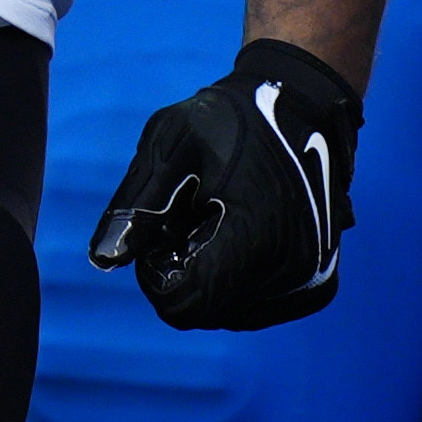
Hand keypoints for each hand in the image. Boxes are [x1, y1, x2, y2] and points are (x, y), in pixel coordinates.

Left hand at [92, 39, 360, 329]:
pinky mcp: (318, 288)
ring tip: (221, 222)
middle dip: (183, 272)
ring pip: (228, 313)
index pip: (181, 304)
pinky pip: (257, 307)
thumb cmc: (234, 121)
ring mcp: (308, 285)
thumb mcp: (172, 144)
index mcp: (255, 241)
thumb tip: (103, 259)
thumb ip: (137, 205)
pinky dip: (239, 283)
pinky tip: (245, 236)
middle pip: (204, 310)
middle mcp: (289, 275)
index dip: (155, 274)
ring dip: (212, 279)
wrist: (305, 109)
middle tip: (192, 217)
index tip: (164, 228)